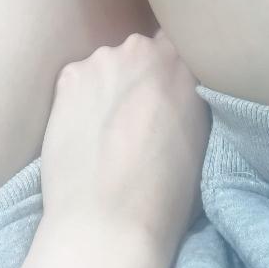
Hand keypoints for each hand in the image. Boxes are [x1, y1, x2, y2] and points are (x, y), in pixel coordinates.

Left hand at [41, 28, 209, 262]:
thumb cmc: (166, 192)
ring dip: (109, 87)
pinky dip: (81, 98)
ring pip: (108, 66)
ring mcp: (102, 60)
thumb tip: (178, 88)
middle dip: (139, 77)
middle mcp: (142, 50)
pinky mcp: (68, 77)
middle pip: (140, 54)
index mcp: (184, 63)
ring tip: (106, 130)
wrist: (108, 221)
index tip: (167, 94)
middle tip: (137, 117)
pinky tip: (84, 131)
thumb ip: (189, 97)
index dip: (170, 71)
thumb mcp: (200, 135)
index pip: (177, 46)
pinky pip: (79, 79)